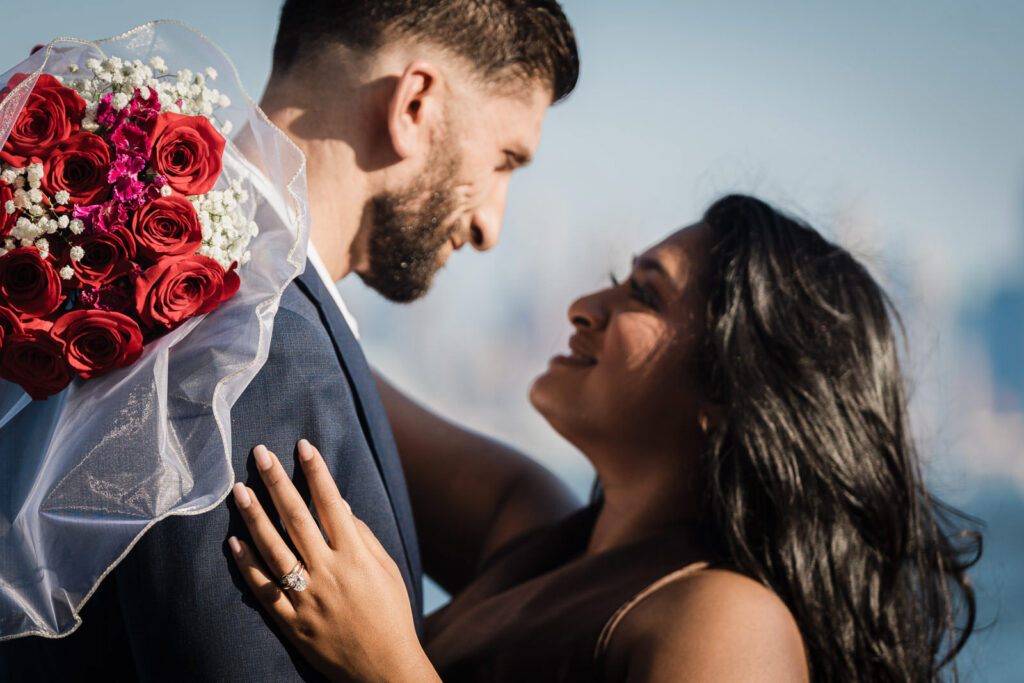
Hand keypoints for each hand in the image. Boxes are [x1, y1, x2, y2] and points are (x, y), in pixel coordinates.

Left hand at [229, 440, 439, 682]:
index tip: (303, 445)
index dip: (316, 472)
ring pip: (274, 549)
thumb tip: (338, 504)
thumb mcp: (386, 570)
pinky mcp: (291, 622)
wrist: (383, 670)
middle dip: (278, 482)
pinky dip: (247, 565)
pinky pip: (263, 590)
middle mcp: (329, 572)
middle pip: (297, 519)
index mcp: (356, 556)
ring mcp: (307, 598)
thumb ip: (362, 536)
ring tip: (239, 489)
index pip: (331, 503)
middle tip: (260, 454)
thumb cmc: (391, 615)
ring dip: (254, 517)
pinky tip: (233, 543)